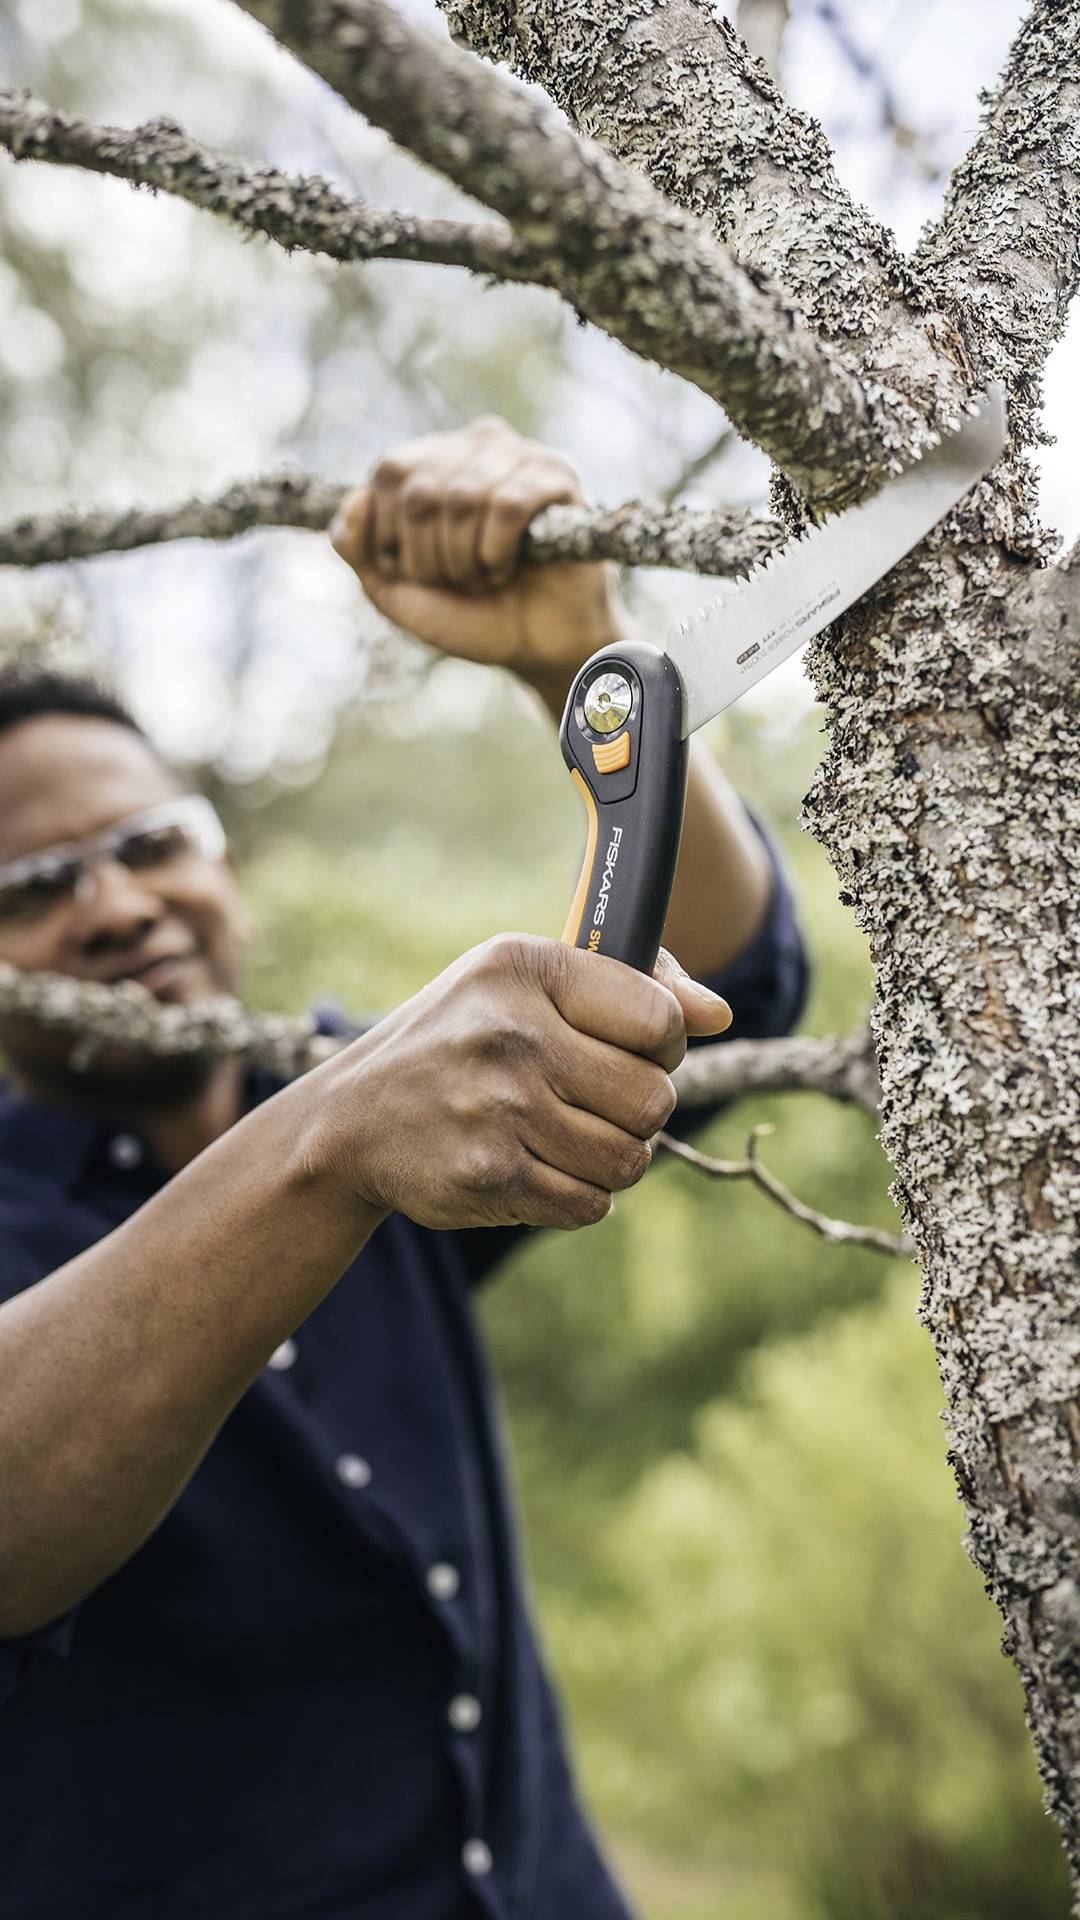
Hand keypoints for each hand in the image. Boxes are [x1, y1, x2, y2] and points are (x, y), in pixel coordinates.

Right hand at [318, 934, 731, 1231]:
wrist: (352, 1121)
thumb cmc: (461, 1039)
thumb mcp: (526, 983)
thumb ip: (631, 987)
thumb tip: (720, 1015)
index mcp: (524, 969)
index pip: (659, 1019)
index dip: (664, 1045)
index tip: (632, 1051)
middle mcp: (511, 1035)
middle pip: (654, 1099)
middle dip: (638, 1110)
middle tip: (595, 1102)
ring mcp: (499, 1110)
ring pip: (630, 1159)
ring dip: (611, 1158)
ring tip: (567, 1137)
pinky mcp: (490, 1178)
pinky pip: (590, 1204)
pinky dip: (579, 1195)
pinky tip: (540, 1167)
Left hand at [328, 416, 628, 689]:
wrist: (533, 648)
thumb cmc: (466, 613)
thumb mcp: (393, 590)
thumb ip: (356, 547)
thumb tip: (357, 499)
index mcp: (430, 459)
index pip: (390, 472)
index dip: (394, 535)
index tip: (418, 570)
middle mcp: (473, 445)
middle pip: (423, 491)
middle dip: (431, 557)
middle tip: (456, 580)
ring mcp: (518, 455)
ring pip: (465, 497)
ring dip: (467, 560)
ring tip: (485, 576)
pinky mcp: (557, 476)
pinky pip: (509, 504)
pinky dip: (499, 552)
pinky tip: (510, 568)